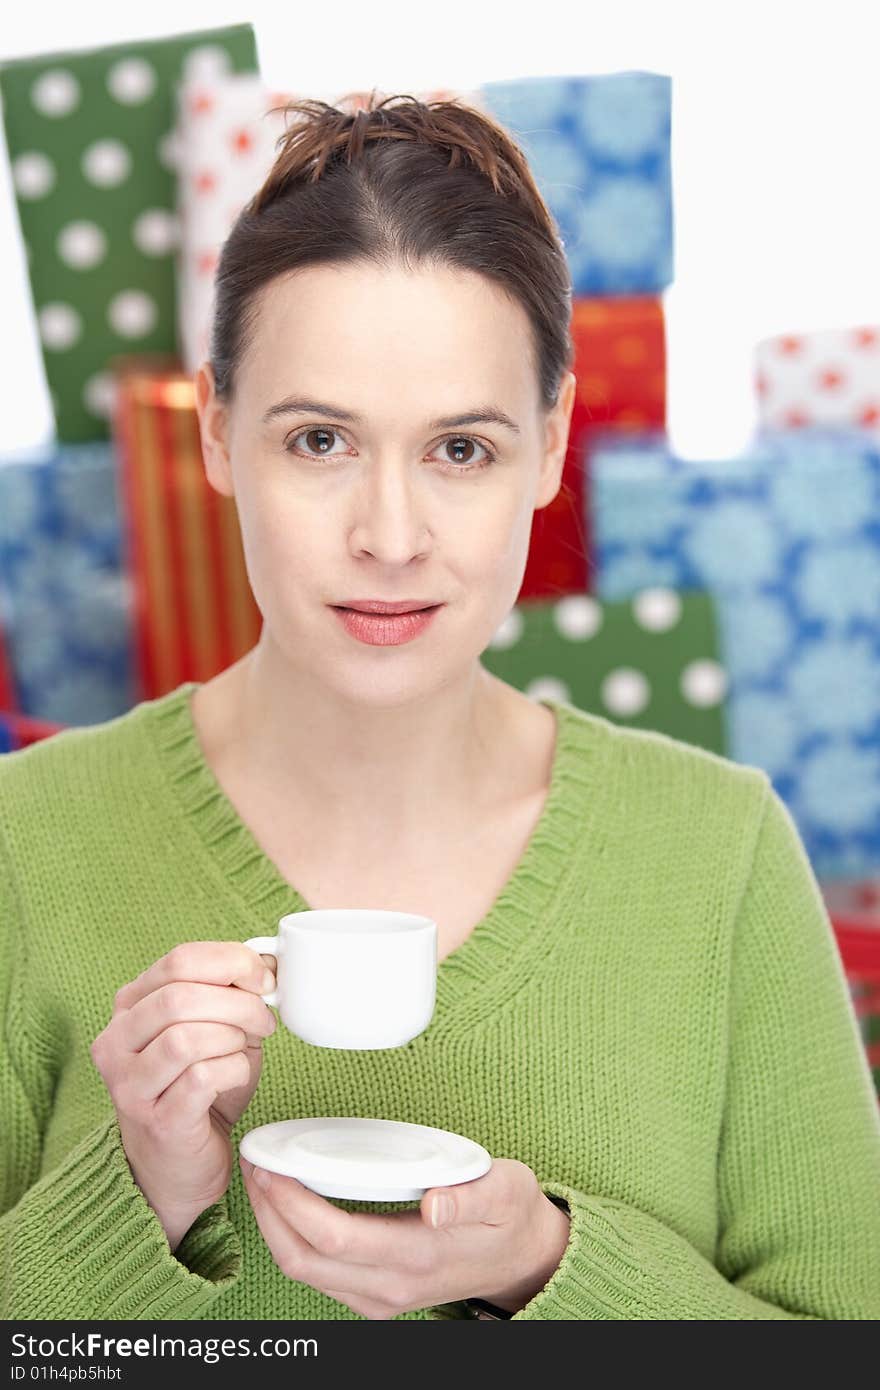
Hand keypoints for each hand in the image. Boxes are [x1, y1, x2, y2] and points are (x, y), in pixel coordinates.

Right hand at [91, 942, 276, 1250]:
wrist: (180, 1166)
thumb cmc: (200, 1090)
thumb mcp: (214, 1028)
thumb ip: (230, 993)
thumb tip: (267, 963)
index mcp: (129, 1007)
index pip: (178, 961)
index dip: (230, 961)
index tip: (263, 978)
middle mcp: (116, 1043)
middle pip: (180, 996)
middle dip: (238, 1002)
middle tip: (263, 1020)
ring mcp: (129, 1085)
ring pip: (185, 1036)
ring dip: (232, 1037)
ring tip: (246, 1049)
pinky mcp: (155, 1120)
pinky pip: (201, 1077)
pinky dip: (233, 1070)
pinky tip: (236, 1076)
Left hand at [239, 1155, 570, 1318]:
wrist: (524, 1259)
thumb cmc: (511, 1214)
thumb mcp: (506, 1191)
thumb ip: (471, 1198)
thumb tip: (434, 1203)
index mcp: (417, 1256)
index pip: (333, 1237)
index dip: (291, 1203)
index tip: (271, 1164)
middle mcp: (390, 1287)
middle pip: (302, 1259)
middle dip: (268, 1211)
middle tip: (254, 1162)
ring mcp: (379, 1298)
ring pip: (303, 1271)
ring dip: (274, 1225)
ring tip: (263, 1175)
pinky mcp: (374, 1295)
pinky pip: (317, 1274)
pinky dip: (292, 1238)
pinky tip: (289, 1202)